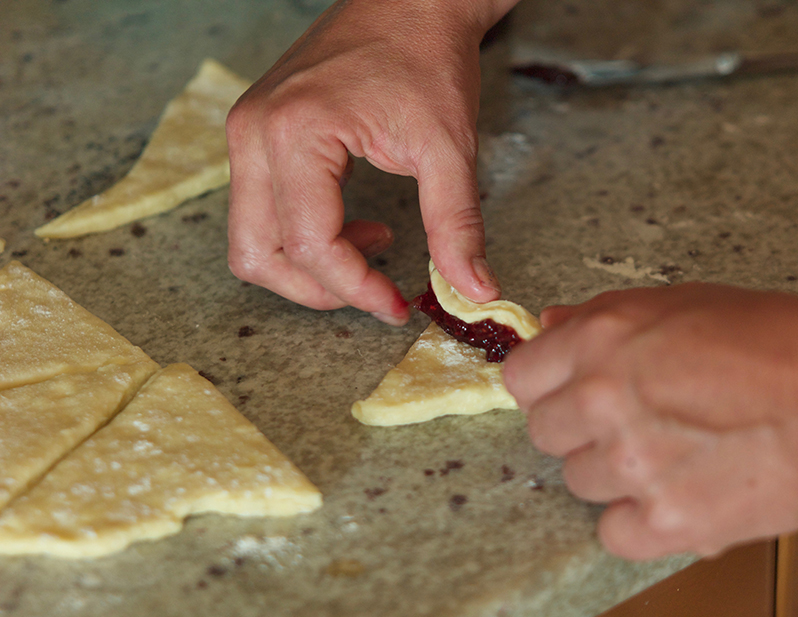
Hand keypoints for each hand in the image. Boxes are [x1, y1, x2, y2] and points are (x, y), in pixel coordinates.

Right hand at [226, 0, 512, 323]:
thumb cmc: (427, 56)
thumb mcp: (449, 147)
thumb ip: (458, 225)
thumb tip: (474, 291)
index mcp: (296, 133)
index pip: (310, 245)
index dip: (357, 289)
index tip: (399, 305)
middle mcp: (255, 134)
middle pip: (257, 255)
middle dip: (319, 290)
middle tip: (378, 291)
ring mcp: (248, 133)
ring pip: (251, 240)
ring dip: (307, 267)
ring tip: (372, 247)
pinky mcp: (257, 134)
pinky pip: (260, 212)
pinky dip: (301, 237)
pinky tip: (354, 223)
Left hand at [503, 284, 797, 558]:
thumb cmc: (780, 341)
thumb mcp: (683, 302)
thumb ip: (605, 317)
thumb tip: (552, 325)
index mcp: (603, 338)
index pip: (521, 378)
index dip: (547, 387)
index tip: (569, 395)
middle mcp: (605, 399)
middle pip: (544, 434)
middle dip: (579, 430)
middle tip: (631, 424)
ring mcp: (632, 463)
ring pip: (579, 482)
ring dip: (615, 475)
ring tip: (672, 457)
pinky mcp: (667, 521)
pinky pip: (614, 533)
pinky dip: (641, 522)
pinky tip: (678, 496)